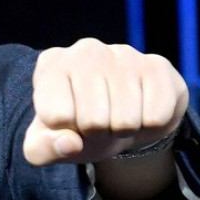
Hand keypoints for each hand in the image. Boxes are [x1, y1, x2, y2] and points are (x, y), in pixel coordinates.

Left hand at [23, 38, 187, 166]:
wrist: (121, 116)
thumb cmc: (76, 127)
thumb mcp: (47, 142)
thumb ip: (42, 149)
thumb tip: (69, 143)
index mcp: (50, 65)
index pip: (57, 117)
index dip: (66, 132)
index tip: (69, 122)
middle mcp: (85, 51)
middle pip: (93, 121)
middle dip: (96, 133)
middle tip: (98, 122)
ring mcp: (123, 54)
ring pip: (126, 121)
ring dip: (123, 131)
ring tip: (117, 116)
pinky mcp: (157, 66)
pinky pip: (156, 117)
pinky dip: (149, 126)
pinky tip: (140, 110)